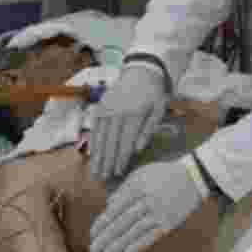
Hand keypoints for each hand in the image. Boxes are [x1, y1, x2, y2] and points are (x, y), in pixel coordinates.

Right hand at [89, 64, 169, 182]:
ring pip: (100, 137)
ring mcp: (107, 109)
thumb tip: (137, 150)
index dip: (121, 159)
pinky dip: (93, 143)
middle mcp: (118, 112)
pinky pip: (95, 128)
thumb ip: (149, 130)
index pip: (126, 142)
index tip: (118, 173)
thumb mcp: (159, 110)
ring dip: (97, 156)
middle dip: (106, 162)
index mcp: (135, 114)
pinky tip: (92, 155)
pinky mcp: (101, 107)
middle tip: (103, 179)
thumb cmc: (154, 94)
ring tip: (95, 172)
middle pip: (111, 142)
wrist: (141, 71)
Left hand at [89, 159, 204, 251]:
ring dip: (119, 243)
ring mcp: (159, 212)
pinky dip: (140, 244)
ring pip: (135, 230)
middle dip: (107, 236)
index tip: (93, 234)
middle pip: (122, 221)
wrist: (193, 177)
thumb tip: (109, 205)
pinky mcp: (170, 222)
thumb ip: (124, 189)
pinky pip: (153, 235)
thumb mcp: (142, 174)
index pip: (115, 208)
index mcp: (137, 187)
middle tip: (94, 249)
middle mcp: (147, 200)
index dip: (103, 222)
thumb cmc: (163, 175)